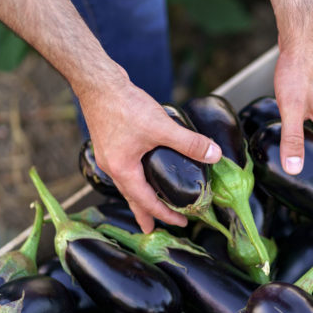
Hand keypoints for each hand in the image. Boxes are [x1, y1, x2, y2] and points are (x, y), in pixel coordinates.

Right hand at [76, 73, 221, 232]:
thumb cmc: (124, 105)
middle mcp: (112, 167)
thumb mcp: (161, 127)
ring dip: (139, 196)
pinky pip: (124, 169)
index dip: (164, 214)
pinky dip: (135, 177)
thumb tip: (214, 155)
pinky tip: (143, 170)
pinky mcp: (110, 142)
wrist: (98, 82)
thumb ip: (189, 143)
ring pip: (126, 184)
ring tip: (149, 204)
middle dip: (145, 214)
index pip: (146, 202)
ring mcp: (109, 155)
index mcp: (122, 170)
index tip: (181, 222)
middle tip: (153, 229)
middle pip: (131, 198)